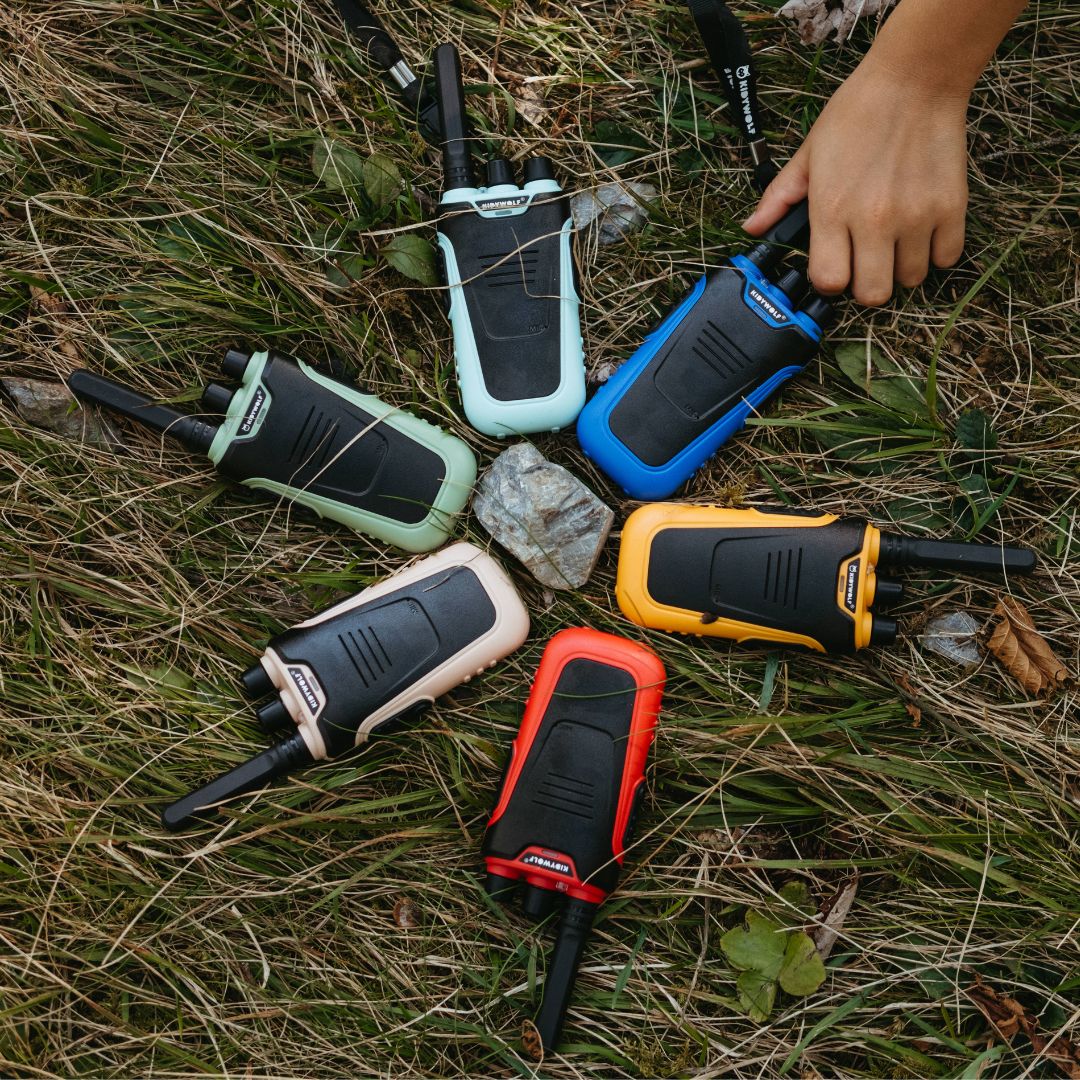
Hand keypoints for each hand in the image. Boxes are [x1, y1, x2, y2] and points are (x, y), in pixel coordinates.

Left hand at [742, 59, 969, 305]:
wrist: (915, 79)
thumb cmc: (857, 114)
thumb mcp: (808, 154)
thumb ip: (778, 197)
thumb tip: (752, 228)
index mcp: (833, 209)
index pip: (829, 282)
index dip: (829, 281)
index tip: (833, 267)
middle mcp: (874, 219)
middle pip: (873, 294)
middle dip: (866, 285)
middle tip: (866, 261)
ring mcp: (916, 215)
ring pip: (911, 280)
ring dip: (901, 268)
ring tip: (895, 241)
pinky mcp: (952, 207)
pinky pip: (947, 258)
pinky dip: (936, 252)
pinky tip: (922, 232)